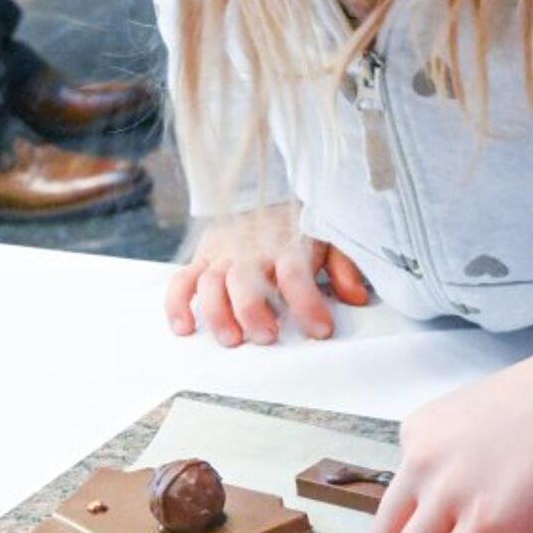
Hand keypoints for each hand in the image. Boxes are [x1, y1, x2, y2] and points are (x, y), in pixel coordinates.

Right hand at [166, 206, 371, 344]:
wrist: (267, 192)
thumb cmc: (300, 227)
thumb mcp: (331, 239)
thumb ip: (344, 267)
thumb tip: (355, 296)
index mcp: (287, 244)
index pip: (295, 274)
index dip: (308, 303)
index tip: (321, 330)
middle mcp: (251, 250)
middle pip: (245, 280)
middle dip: (254, 311)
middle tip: (267, 336)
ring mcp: (223, 255)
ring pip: (211, 284)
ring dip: (218, 313)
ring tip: (231, 339)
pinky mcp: (202, 259)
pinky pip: (181, 281)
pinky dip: (177, 305)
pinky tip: (185, 328)